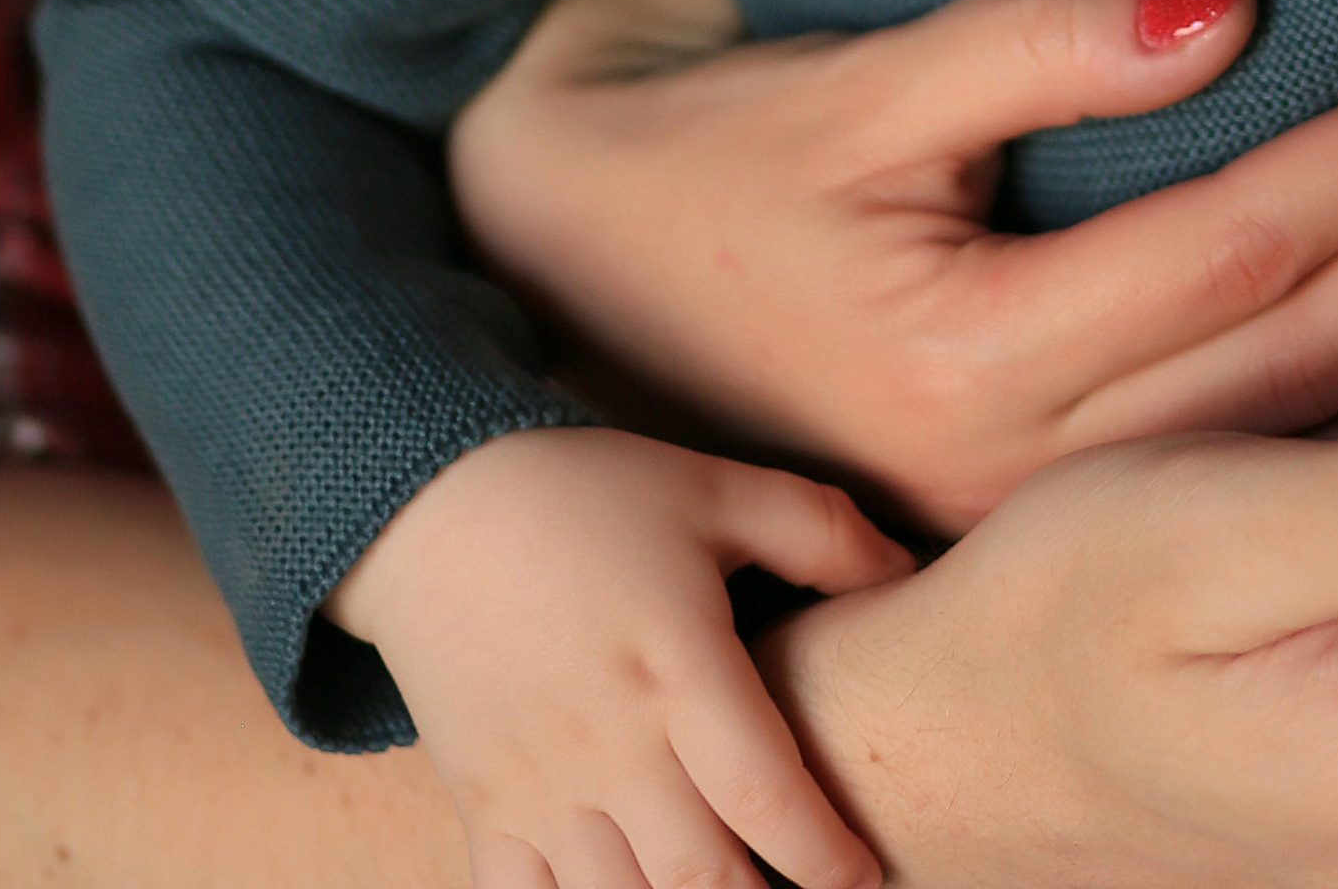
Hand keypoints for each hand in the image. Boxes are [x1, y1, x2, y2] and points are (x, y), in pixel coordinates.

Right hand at [328, 426, 909, 888]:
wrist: (429, 507)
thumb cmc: (587, 493)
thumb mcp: (714, 487)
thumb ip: (819, 531)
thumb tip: (908, 571)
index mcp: (677, 666)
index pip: (764, 792)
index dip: (825, 854)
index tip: (866, 875)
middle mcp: (610, 744)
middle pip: (700, 878)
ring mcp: (541, 787)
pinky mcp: (486, 809)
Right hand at [449, 0, 1337, 533]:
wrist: (547, 302)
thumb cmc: (705, 167)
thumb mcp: (851, 89)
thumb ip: (1029, 48)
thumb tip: (1216, 11)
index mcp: (964, 369)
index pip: (1236, 249)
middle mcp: (1010, 478)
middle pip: (1291, 356)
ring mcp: (1024, 528)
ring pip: (1287, 437)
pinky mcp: (1034, 534)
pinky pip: (1243, 491)